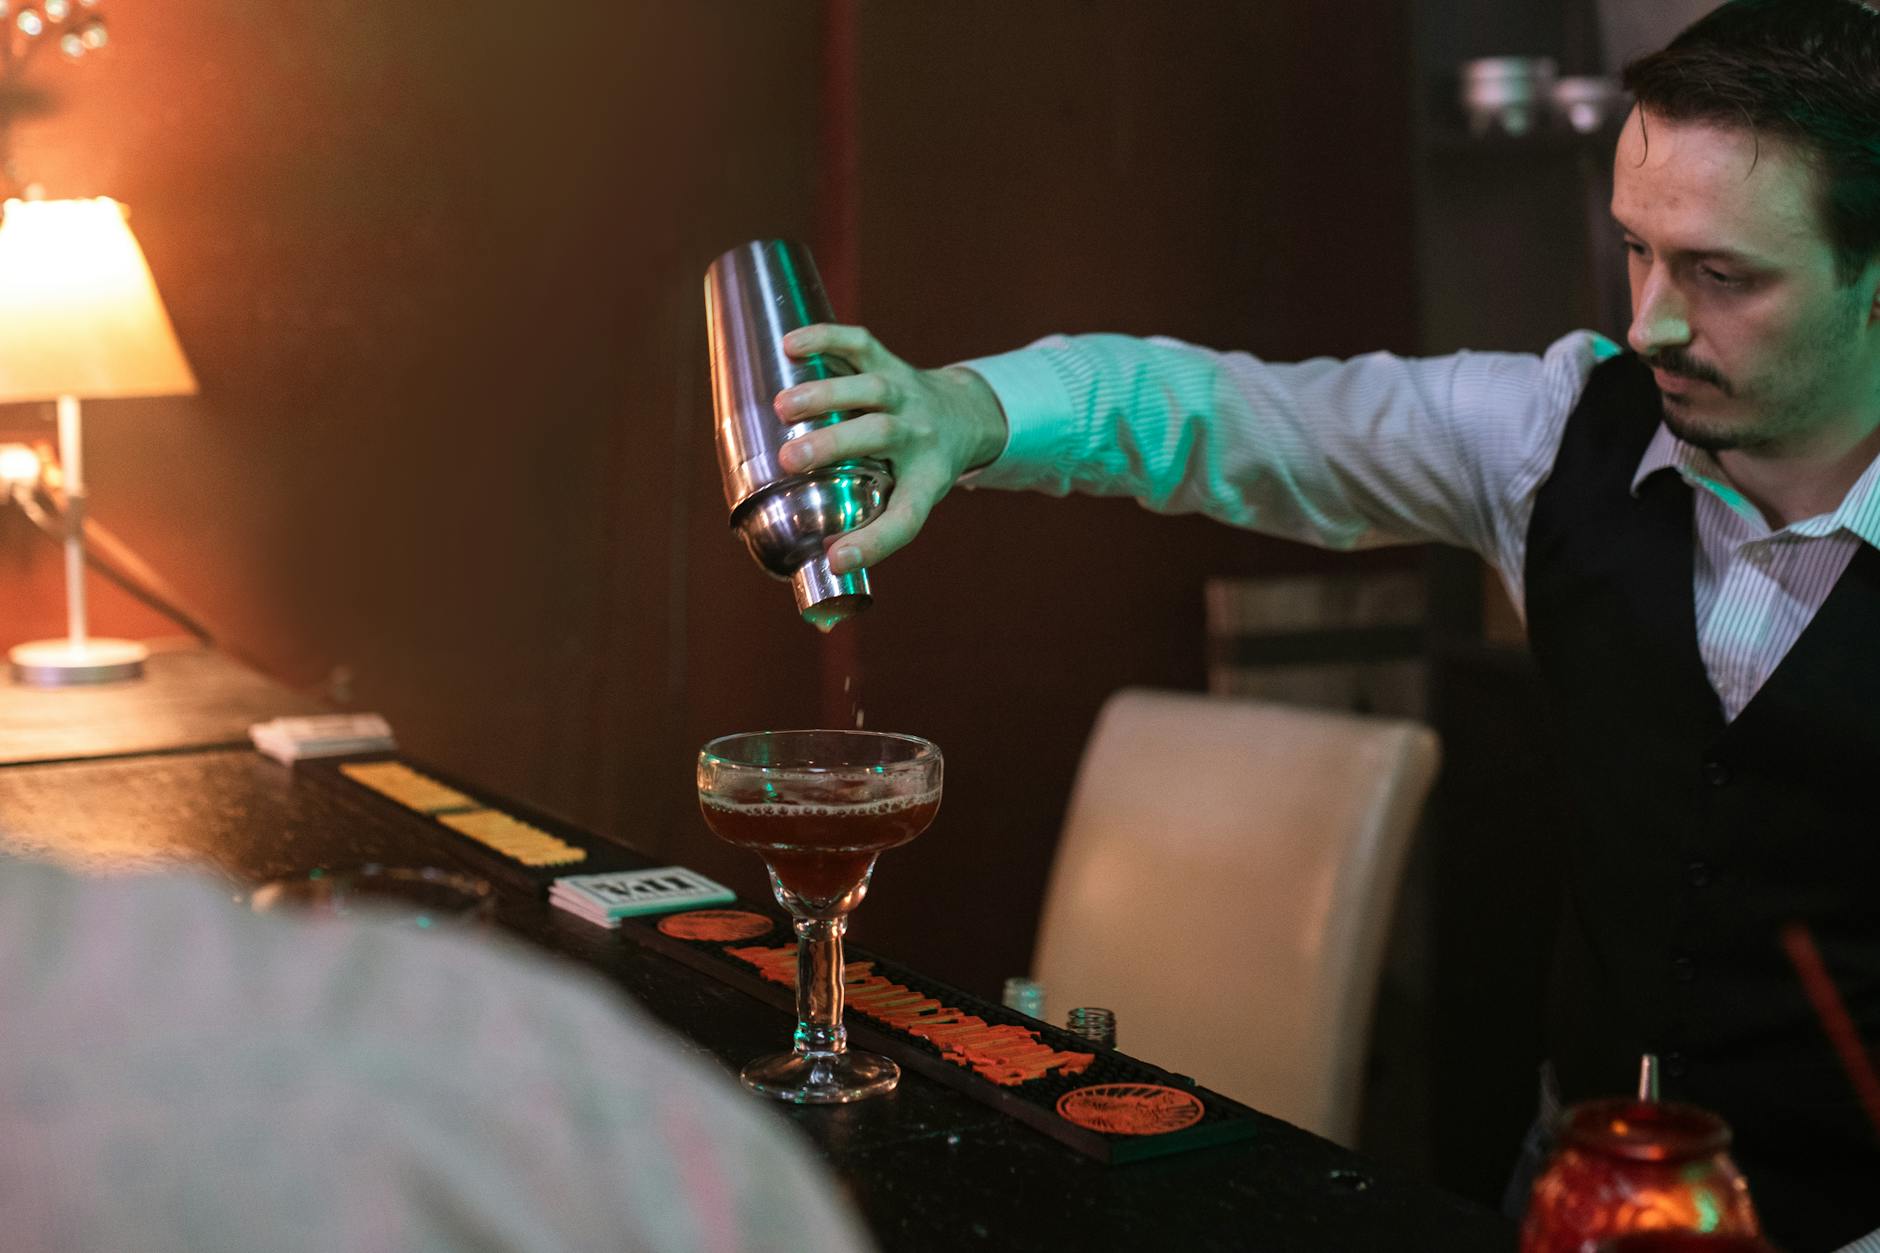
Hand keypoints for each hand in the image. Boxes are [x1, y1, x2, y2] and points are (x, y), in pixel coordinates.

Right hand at [772, 323, 1007, 572]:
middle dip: (834, 446)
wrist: (964, 413)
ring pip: (870, 386)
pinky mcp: (890, 361)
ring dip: (825, 394)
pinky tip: (790, 343)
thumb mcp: (909, 498)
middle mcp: (918, 435)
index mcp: (925, 481)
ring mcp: (905, 393)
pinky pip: (861, 343)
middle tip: (790, 460)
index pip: (906, 518)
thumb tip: (815, 561)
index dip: (874, 543)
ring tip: (781, 406)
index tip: (836, 559)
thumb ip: (866, 524)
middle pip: (880, 435)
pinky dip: (827, 338)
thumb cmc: (921, 468)